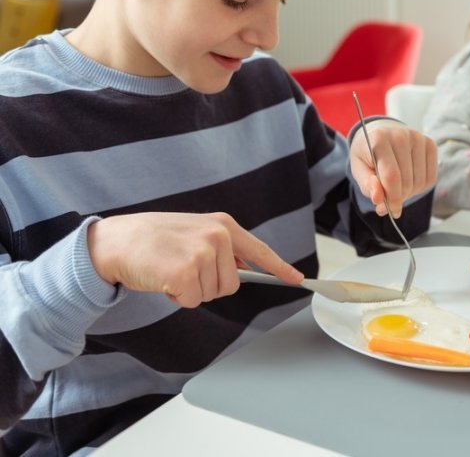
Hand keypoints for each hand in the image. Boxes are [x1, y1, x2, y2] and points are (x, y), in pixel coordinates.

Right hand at [88, 212, 302, 307]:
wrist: (116, 241)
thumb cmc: (154, 239)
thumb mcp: (194, 232)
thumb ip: (222, 247)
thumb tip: (244, 269)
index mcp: (223, 225)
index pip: (259, 250)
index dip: (280, 268)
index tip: (297, 279)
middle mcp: (217, 236)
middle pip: (232, 284)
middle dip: (207, 284)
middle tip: (182, 267)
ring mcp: (202, 253)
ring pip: (212, 294)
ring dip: (191, 290)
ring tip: (170, 269)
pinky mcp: (185, 272)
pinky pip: (192, 300)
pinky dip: (176, 297)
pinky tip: (163, 278)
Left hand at [349, 120, 437, 216]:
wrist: (380, 132)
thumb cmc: (368, 153)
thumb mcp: (358, 169)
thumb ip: (367, 185)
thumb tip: (378, 198)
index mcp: (379, 139)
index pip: (391, 176)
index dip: (392, 198)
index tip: (389, 210)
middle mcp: (401, 135)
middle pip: (407, 181)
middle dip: (398, 197)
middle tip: (389, 198)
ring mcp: (418, 138)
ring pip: (420, 182)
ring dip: (409, 193)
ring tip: (397, 188)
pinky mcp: (430, 144)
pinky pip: (431, 178)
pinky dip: (420, 187)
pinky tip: (409, 181)